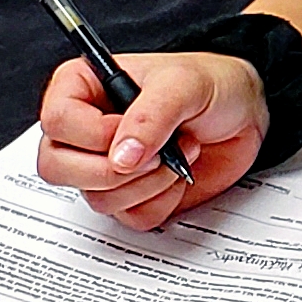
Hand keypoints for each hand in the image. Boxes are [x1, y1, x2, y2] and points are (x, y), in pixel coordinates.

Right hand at [35, 54, 267, 226]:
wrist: (245, 113)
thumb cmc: (212, 84)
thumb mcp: (184, 85)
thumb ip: (150, 117)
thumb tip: (120, 157)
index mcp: (82, 88)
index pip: (56, 121)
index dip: (93, 134)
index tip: (131, 128)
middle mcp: (85, 131)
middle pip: (56, 168)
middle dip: (112, 169)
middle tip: (156, 152)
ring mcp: (104, 166)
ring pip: (96, 197)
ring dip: (148, 182)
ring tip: (179, 151)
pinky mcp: (130, 196)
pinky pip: (130, 217)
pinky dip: (162, 200)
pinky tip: (179, 172)